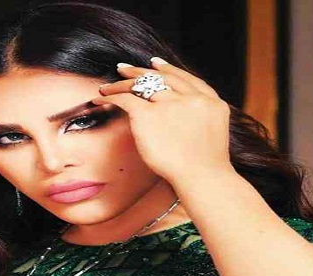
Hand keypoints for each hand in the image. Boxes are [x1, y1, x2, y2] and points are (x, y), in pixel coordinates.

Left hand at [91, 57, 233, 183]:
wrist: (201, 176)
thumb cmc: (204, 167)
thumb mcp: (211, 133)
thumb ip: (196, 119)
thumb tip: (175, 118)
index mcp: (210, 101)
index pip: (186, 79)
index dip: (168, 69)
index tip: (155, 63)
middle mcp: (191, 98)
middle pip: (162, 78)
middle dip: (140, 71)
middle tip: (124, 68)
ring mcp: (170, 104)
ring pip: (141, 85)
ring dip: (121, 83)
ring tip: (107, 85)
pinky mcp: (149, 114)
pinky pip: (125, 99)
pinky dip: (110, 96)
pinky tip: (101, 97)